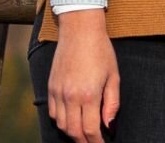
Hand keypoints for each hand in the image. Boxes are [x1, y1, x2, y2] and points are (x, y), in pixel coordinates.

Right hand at [48, 10, 118, 142]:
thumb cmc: (101, 51)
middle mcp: (70, 97)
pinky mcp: (51, 87)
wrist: (80, 31)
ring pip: (61, 124)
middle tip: (93, 142)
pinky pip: (53, 113)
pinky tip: (70, 121)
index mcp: (88, 95)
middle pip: (73, 131)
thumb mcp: (114, 76)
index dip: (96, 141)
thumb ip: (112, 103)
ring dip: (72, 133)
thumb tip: (109, 125)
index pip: (90, 129)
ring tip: (83, 135)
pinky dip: (61, 121)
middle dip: (83, 141)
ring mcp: (57, 93)